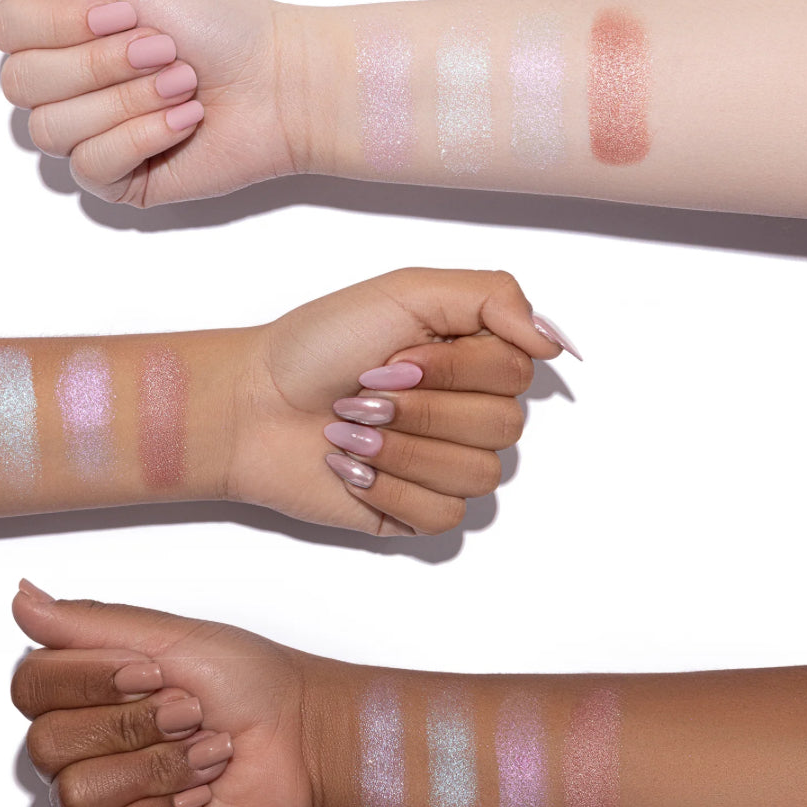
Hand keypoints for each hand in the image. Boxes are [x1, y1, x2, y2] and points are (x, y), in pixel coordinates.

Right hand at [0, 0, 307, 205]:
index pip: (7, 29)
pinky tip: (183, 122)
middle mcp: (66, 86)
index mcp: (63, 31)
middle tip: (162, 48)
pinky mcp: (117, 181)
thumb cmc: (219, 25)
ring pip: (51, 128)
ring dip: (128, 100)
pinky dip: (143, 137)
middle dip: (99, 62)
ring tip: (182, 84)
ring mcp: (89, 135)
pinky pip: (91, 166)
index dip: (62, 23)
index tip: (125, 11)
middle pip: (21, 82)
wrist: (280, 81)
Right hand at [11, 587, 328, 806]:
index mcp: (79, 696)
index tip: (152, 671)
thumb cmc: (248, 687)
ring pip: (76, 796)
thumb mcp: (165, 635)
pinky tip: (194, 804)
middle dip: (134, 725)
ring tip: (205, 759)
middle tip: (189, 716)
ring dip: (158, 771)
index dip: (90, 680)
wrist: (304, 741)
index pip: (29, 687)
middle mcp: (78, 754)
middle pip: (46, 744)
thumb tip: (21, 598)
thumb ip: (85, 622)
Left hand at [229, 266, 571, 535]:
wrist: (251, 406)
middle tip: (363, 393)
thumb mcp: (406, 291)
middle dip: (421, 409)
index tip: (392, 356)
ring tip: (350, 430)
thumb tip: (555, 341)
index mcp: (474, 357)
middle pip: (505, 426)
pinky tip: (352, 468)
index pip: (518, 372)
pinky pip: (444, 515)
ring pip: (479, 475)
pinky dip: (389, 488)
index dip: (451, 369)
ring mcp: (446, 466)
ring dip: (402, 449)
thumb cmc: (315, 346)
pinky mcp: (418, 513)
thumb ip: (493, 296)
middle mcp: (470, 412)